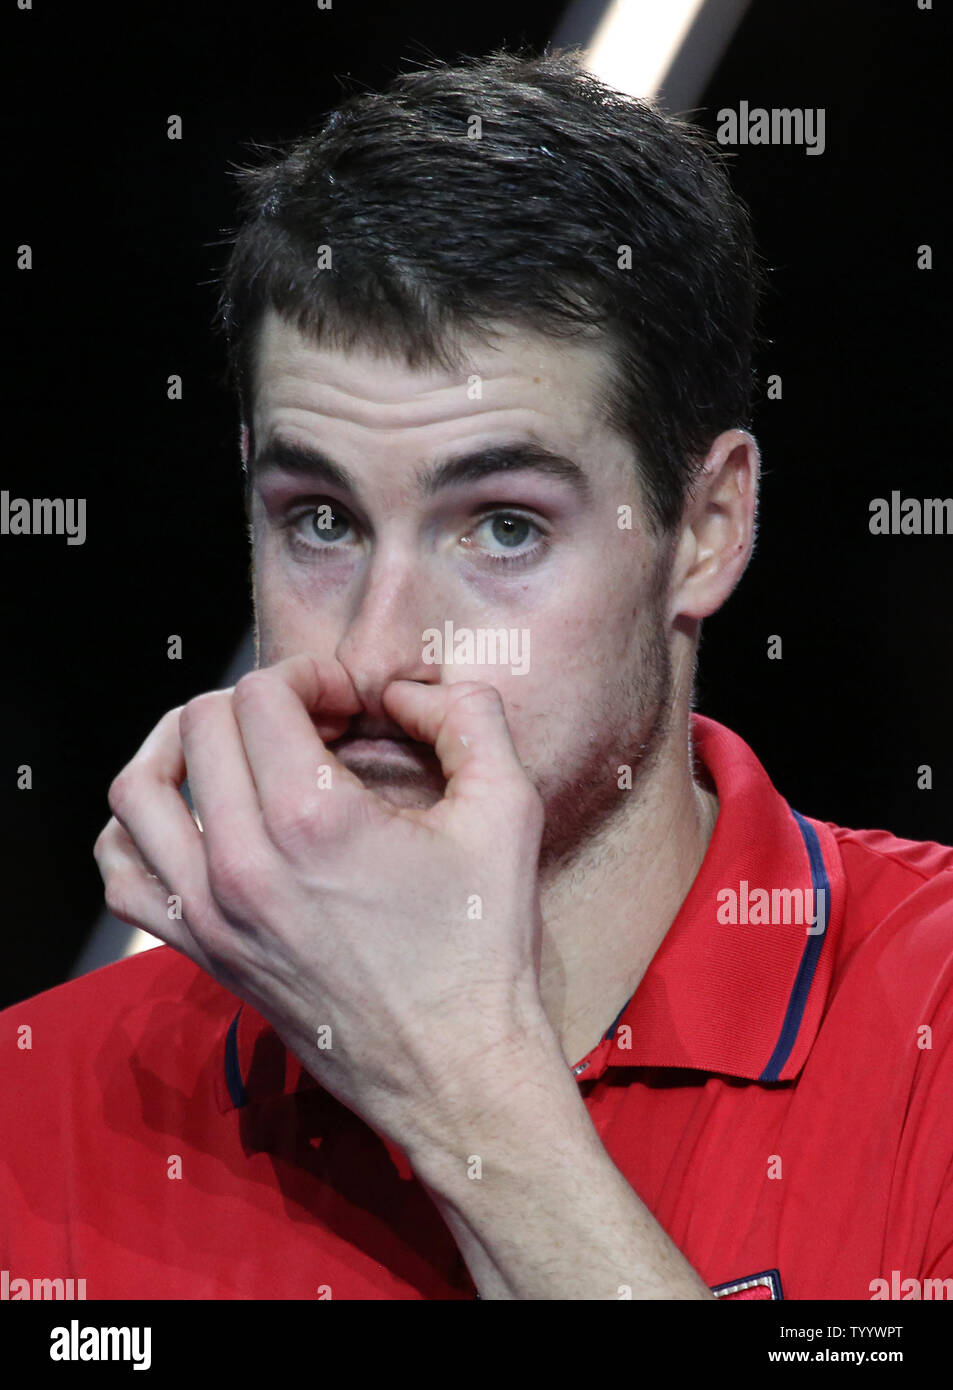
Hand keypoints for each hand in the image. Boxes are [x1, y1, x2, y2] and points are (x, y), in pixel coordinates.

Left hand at [94, 655, 550, 1156]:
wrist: (454, 1068)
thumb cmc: (481, 946)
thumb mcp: (507, 811)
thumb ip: (467, 717)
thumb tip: (405, 689)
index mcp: (314, 818)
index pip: (262, 692)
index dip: (311, 675)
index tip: (351, 703)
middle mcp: (243, 861)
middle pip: (202, 724)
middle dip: (258, 702)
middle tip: (313, 724)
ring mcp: (210, 912)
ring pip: (139, 789)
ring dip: (181, 746)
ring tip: (235, 747)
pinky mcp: (201, 951)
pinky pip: (122, 874)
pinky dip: (137, 830)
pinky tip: (190, 817)